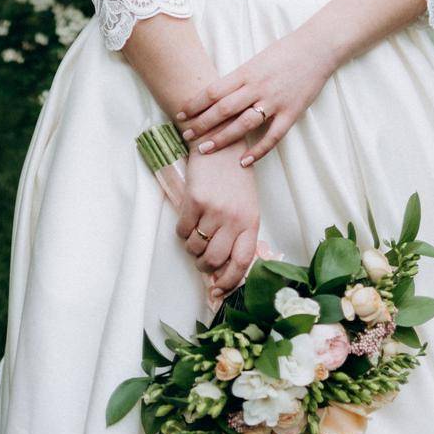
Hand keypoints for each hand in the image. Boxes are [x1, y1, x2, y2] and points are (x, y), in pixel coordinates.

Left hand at [175, 27, 336, 166]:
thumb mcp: (255, 60)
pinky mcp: (291, 113)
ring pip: (243, 124)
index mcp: (246, 72)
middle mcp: (257, 87)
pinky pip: (272, 136)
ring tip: (205, 150)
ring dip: (222, 139)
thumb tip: (216, 95)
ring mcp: (274, 101)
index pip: (214, 91)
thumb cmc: (284, 52)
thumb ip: (238, 78)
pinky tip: (244, 162)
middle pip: (223, 109)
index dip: (195, 104)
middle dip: (202, 124)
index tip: (180, 114)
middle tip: (185, 136)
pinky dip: (258, 151)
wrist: (316, 49)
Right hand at [175, 144, 259, 297]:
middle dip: (204, 266)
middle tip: (201, 259)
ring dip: (192, 248)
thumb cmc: (235, 176)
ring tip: (195, 236)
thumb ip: (239, 232)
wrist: (221, 143)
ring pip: (196, 247)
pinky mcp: (194, 200)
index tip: (219, 290)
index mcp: (251, 221)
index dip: (229, 281)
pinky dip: (182, 232)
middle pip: (214, 260)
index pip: (242, 262)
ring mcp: (213, 210)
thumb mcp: (246, 204)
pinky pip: (183, 230)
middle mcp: (233, 218)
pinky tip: (187, 221)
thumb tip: (224, 264)